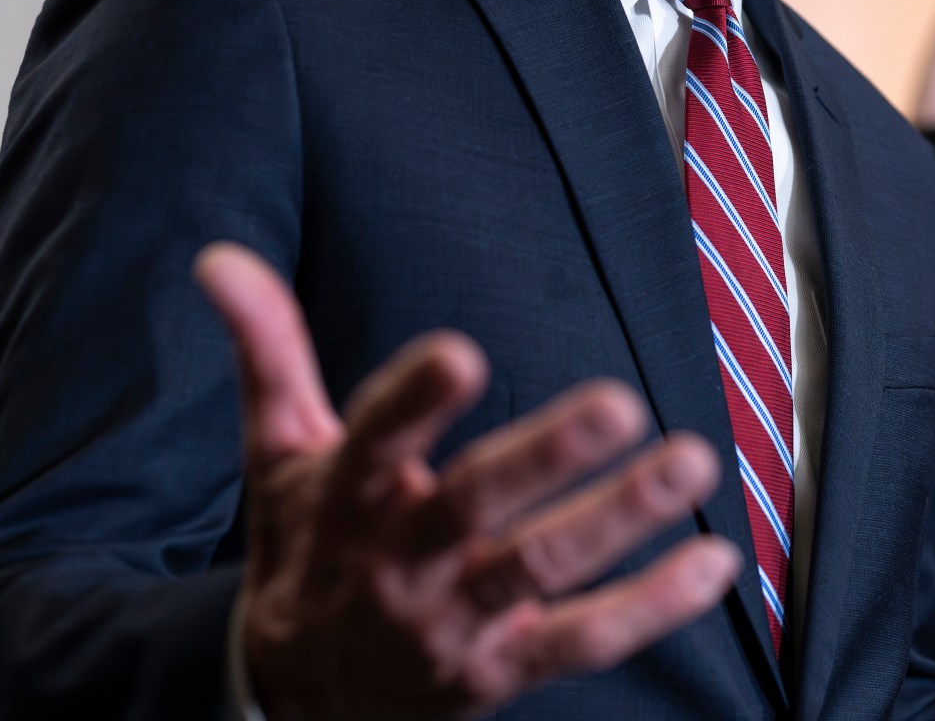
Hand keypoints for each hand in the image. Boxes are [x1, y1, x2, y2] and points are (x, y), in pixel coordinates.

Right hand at [195, 243, 739, 718]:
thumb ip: (268, 351)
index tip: (460, 355)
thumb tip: (220, 259)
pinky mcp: (496, 670)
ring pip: (540, 569)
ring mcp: (451, 621)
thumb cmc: (307, 548)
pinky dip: (651, 606)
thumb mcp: (280, 454)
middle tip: (620, 405)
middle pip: (473, 505)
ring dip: (620, 518)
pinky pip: (581, 642)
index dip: (414, 400)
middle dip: (545, 457)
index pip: (376, 438)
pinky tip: (714, 563)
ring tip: (692, 462)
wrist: (297, 698)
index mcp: (348, 494)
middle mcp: (400, 558)